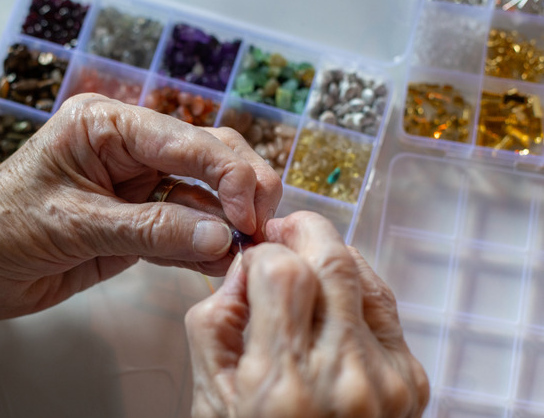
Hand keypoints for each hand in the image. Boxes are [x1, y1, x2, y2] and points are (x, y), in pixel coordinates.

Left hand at [0, 94, 281, 320]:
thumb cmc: (1, 229)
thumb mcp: (74, 224)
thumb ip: (150, 230)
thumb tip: (221, 238)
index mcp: (107, 126)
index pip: (186, 140)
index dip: (229, 174)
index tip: (250, 216)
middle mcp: (129, 149)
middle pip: (209, 157)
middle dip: (241, 191)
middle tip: (260, 232)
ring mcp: (137, 186)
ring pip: (204, 196)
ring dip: (226, 225)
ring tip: (245, 254)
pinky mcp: (138, 222)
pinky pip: (185, 229)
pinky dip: (204, 247)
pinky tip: (218, 262)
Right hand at [185, 211, 429, 416]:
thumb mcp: (210, 392)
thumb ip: (216, 318)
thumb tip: (247, 267)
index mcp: (283, 386)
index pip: (283, 272)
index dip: (262, 253)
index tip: (251, 262)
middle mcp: (344, 381)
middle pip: (333, 259)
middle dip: (303, 230)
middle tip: (282, 232)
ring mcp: (387, 381)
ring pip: (364, 274)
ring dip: (331, 253)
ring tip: (304, 260)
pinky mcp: (411, 382)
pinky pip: (383, 306)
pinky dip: (355, 286)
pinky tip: (333, 294)